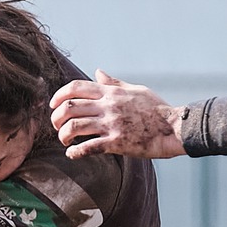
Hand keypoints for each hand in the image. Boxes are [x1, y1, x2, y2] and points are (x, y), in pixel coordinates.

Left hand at [51, 71, 184, 159]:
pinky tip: (72, 154)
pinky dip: (75, 152)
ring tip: (65, 141)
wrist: (173, 128)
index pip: (76, 87)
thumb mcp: (135, 89)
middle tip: (57, 126)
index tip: (53, 105)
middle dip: (56, 118)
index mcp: (111, 93)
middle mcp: (108, 106)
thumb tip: (98, 72)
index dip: (59, 95)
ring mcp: (111, 124)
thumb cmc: (156, 108)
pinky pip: (88, 147)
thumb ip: (113, 83)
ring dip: (63, 136)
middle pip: (69, 107)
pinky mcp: (116, 142)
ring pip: (74, 127)